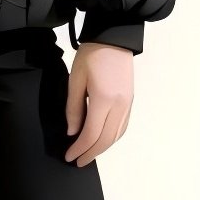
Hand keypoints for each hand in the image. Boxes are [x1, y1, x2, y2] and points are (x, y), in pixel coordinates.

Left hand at [64, 42, 134, 166]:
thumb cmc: (92, 54)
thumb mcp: (75, 79)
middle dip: (91, 153)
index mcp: (103, 99)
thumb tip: (72, 131)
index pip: (91, 134)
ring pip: (116, 136)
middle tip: (78, 161)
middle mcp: (119, 105)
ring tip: (88, 154)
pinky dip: (112, 138)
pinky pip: (122, 127)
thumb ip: (73, 108)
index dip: (80, 148)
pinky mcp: (130, 101)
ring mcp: (127, 104)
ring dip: (102, 148)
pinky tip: (103, 140)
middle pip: (105, 140)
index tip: (69, 156)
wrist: (113, 38)